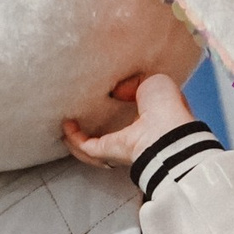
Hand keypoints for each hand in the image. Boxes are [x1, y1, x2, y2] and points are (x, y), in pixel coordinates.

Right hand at [64, 72, 195, 171]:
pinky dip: (74, 138)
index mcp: (150, 120)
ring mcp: (119, 146)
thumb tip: (116, 91)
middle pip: (110, 134)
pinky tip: (66, 124)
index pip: (132, 117)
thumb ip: (133, 82)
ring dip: (77, 137)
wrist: (165, 130)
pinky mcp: (107, 152)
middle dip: (93, 128)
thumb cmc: (167, 107)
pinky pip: (86, 147)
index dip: (117, 108)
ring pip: (93, 146)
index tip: (106, 98)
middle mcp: (134, 136)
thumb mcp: (153, 81)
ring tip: (66, 123)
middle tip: (79, 116)